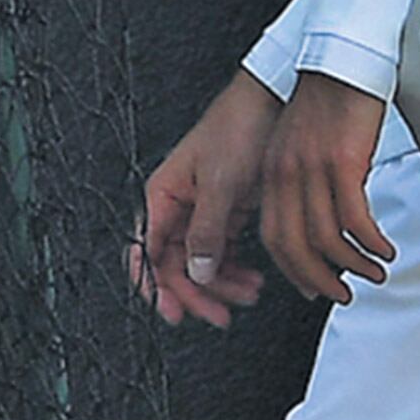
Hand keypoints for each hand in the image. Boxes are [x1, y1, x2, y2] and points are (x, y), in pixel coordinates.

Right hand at [128, 69, 274, 328]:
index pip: (146, 252)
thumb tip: (193, 272)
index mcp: (163, 195)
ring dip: (221, 285)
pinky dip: (234, 270)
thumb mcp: (220, 183)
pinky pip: (221, 253)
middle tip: (220, 315)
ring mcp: (201, 211)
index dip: (157, 287)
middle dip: (196, 292)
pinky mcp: (225, 212)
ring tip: (249, 293)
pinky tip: (253, 277)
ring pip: (199, 263)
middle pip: (173, 265)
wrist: (273, 104)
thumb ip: (205, 230)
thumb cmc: (239, 129)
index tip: (174, 312)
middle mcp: (177, 206)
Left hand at [260, 71, 394, 301]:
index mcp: (272, 173)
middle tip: (343, 294)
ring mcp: (312, 169)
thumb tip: (316, 227)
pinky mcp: (343, 162)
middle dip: (319, 279)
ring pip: (326, 238)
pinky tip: (384, 247)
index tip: (312, 287)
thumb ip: (299, 186)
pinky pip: (355, 218)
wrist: (342, 60)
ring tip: (374, 271)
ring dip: (353, 265)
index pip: (273, 237)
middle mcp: (286, 174)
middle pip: (294, 246)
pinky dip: (370, 242)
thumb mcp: (298, 147)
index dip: (293, 270)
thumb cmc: (326, 102)